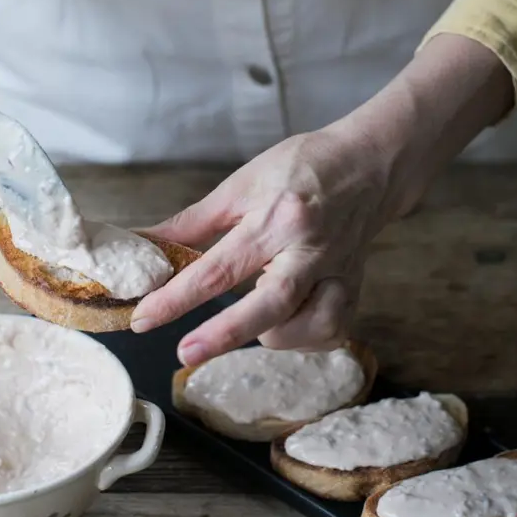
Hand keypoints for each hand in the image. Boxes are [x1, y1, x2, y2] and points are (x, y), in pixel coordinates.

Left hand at [132, 126, 390, 364]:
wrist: (371, 163)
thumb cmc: (303, 167)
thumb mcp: (242, 184)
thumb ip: (193, 223)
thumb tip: (145, 243)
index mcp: (278, 218)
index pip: (219, 267)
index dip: (177, 298)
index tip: (144, 318)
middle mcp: (311, 250)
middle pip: (271, 304)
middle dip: (224, 334)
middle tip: (185, 352)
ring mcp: (338, 272)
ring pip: (309, 327)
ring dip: (272, 334)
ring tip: (251, 321)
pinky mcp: (355, 288)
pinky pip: (332, 332)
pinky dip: (303, 337)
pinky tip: (284, 325)